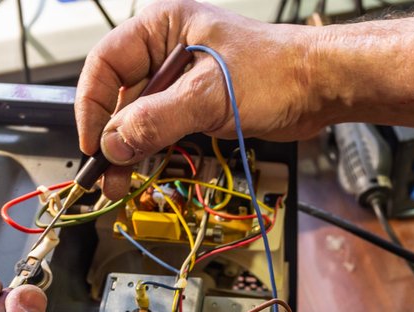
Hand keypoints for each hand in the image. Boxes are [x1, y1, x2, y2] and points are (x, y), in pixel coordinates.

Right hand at [75, 0, 327, 197]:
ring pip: (140, 116)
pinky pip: (162, 127)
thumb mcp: (210, 95)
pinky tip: (144, 170)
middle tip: (104, 174)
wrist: (320, 87)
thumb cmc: (276, 72)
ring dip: (129, 149)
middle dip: (111, 135)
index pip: (106, 63)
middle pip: (120, 94)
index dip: (94, 103)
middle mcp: (166, 50)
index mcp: (162, 27)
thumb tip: (115, 144)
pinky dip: (152, 149)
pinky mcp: (197, 103)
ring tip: (120, 183)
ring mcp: (182, 79)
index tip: (94, 141)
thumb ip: (159, 120)